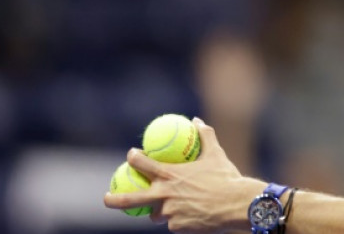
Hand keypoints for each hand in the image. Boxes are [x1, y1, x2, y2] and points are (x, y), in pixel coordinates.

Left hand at [104, 118, 260, 232]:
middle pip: (131, 198)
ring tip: (163, 209)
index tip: (130, 155)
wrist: (237, 205)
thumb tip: (197, 121)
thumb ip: (205, 136)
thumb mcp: (216, 154)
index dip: (134, 158)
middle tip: (105, 197)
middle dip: (114, 199)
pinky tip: (190, 216)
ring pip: (156, 214)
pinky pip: (174, 223)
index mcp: (170, 175)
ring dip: (157, 211)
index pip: (143, 164)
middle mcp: (165, 195)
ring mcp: (170, 213)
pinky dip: (178, 219)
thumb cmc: (226, 177)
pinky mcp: (178, 227)